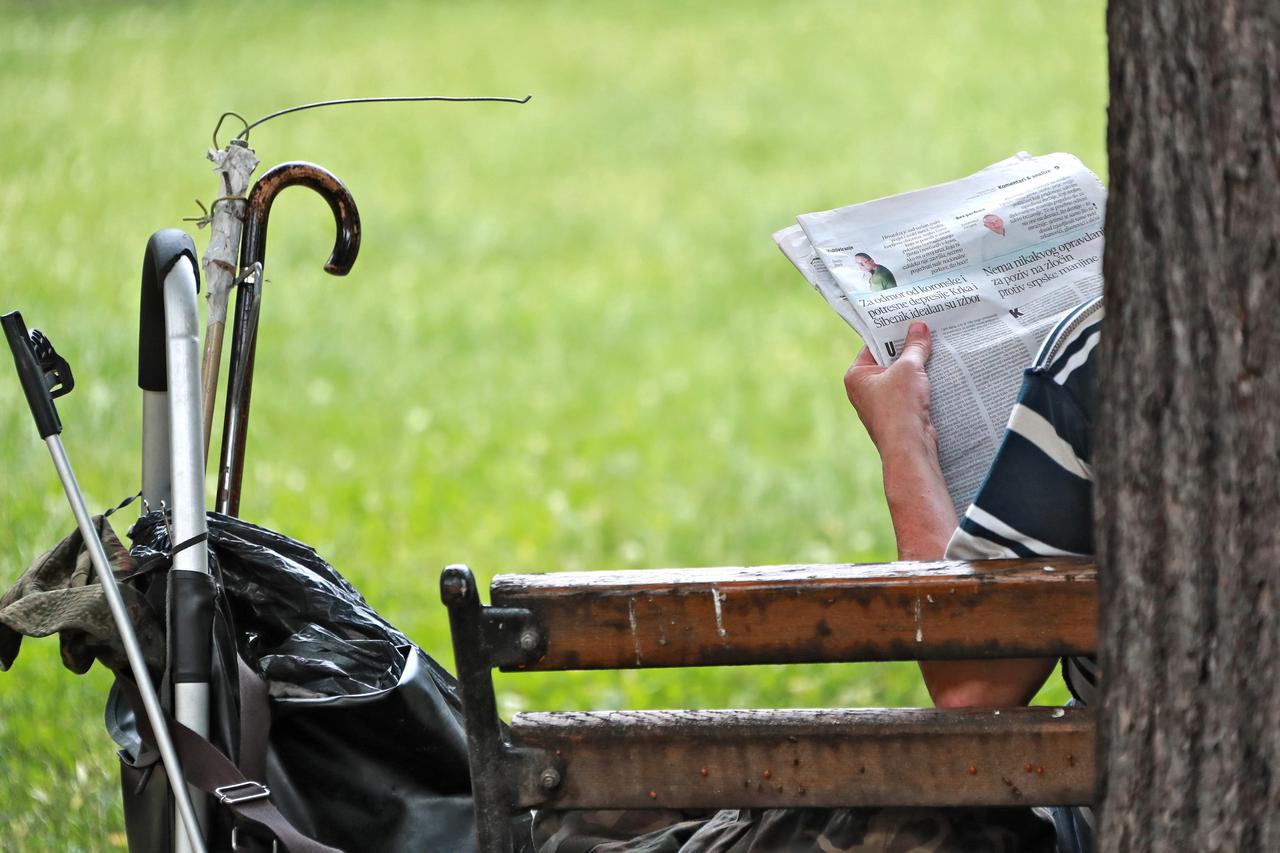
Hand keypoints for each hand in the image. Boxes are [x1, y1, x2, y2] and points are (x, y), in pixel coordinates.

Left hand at [843, 321, 936, 455]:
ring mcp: (881, 403)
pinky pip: (909, 392)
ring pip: (900, 377)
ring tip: (934, 347)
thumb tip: (919, 327)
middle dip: (906, 349)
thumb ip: (914, 346)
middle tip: (925, 330)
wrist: (909, 446)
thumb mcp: (908, 368)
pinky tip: (937, 371)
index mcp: (856, 376)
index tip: (908, 320)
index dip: (891, 333)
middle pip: (888, 361)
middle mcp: (864, 390)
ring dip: (916, 366)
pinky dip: (921, 383)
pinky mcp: (898, 414)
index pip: (873, 346)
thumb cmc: (899, 406)